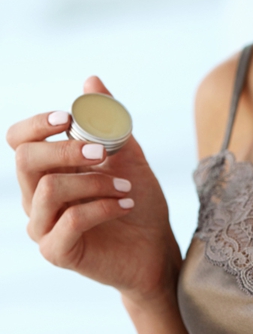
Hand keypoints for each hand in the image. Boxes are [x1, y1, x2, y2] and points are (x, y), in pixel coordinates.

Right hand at [6, 77, 180, 303]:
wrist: (154, 246)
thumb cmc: (134, 198)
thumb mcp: (126, 152)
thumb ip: (107, 119)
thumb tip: (91, 80)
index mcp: (47, 169)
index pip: (17, 141)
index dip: (36, 124)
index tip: (67, 116)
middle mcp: (35, 197)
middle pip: (24, 160)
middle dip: (66, 148)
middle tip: (101, 151)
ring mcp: (43, 227)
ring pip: (49, 190)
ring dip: (93, 181)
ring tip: (124, 185)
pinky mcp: (58, 252)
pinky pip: (69, 222)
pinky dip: (102, 207)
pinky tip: (126, 203)